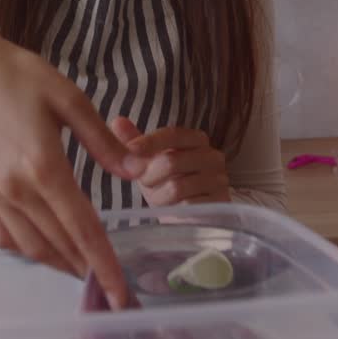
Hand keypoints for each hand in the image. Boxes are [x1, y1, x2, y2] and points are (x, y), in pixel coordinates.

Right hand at [0, 28, 146, 308]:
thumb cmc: (20, 76)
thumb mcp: (69, 98)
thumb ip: (103, 141)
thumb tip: (138, 171)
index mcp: (44, 166)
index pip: (82, 228)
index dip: (104, 264)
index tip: (121, 294)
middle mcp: (17, 189)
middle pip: (59, 245)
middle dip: (87, 271)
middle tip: (112, 289)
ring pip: (31, 248)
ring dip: (60, 265)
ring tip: (84, 272)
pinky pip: (4, 237)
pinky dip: (27, 251)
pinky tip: (45, 249)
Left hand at [110, 117, 230, 206]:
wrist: (190, 217)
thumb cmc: (168, 184)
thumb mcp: (149, 163)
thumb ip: (135, 142)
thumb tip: (117, 121)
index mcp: (196, 139)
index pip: (173, 134)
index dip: (150, 141)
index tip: (131, 149)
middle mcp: (212, 156)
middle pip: (171, 161)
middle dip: (149, 176)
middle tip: (146, 183)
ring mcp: (219, 180)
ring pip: (177, 186)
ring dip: (159, 197)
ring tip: (160, 199)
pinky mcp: (220, 203)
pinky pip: (188, 206)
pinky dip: (173, 210)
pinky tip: (173, 210)